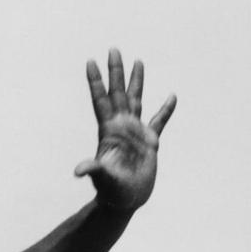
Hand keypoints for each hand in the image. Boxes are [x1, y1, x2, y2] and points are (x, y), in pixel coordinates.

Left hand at [74, 49, 176, 212]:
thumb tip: (78, 170)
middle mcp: (121, 127)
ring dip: (137, 81)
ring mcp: (135, 132)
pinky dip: (165, 110)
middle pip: (118, 93)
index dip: (96, 82)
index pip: (101, 100)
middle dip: (116, 72)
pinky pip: (159, 121)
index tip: (90, 62)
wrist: (125, 202)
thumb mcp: (102, 179)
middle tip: (113, 49)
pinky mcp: (150, 142)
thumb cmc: (111, 192)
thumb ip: (93, 170)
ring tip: (137, 61)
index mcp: (108, 131)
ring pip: (136, 100)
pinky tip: (171, 97)